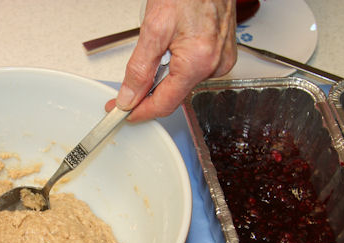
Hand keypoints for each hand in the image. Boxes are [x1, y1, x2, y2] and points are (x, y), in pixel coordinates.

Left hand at [106, 0, 236, 121]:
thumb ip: (140, 68)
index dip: (139, 112)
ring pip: (182, 85)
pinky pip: (194, 72)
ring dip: (162, 82)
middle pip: (173, 97)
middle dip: (147, 97)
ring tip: (151, 62)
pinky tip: (169, 55)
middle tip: (124, 95)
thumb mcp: (154, 29)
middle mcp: (215, 65)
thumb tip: (129, 96)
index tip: (121, 113)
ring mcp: (221, 60)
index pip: (164, 104)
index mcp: (199, 61)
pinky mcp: (222, 54)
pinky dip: (176, 70)